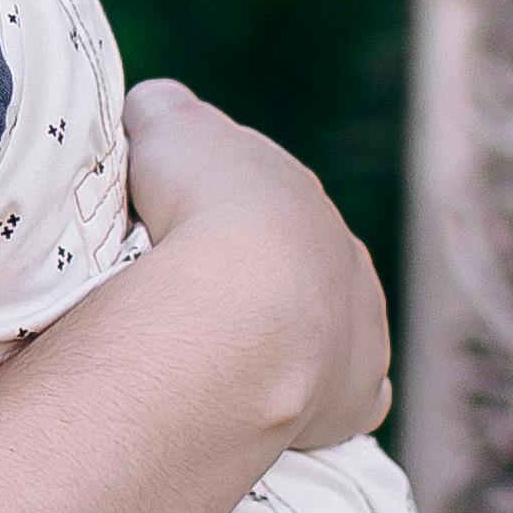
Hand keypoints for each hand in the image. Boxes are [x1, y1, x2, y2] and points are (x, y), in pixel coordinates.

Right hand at [113, 82, 389, 445]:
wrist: (244, 300)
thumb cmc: (200, 205)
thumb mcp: (167, 125)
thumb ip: (162, 111)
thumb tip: (153, 108)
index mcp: (298, 196)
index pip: (260, 200)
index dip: (214, 214)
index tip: (174, 231)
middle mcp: (342, 257)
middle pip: (299, 265)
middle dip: (253, 278)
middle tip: (189, 298)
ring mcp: (358, 329)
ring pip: (328, 330)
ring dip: (287, 339)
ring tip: (222, 356)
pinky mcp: (354, 398)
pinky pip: (348, 399)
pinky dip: (321, 403)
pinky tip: (278, 404)